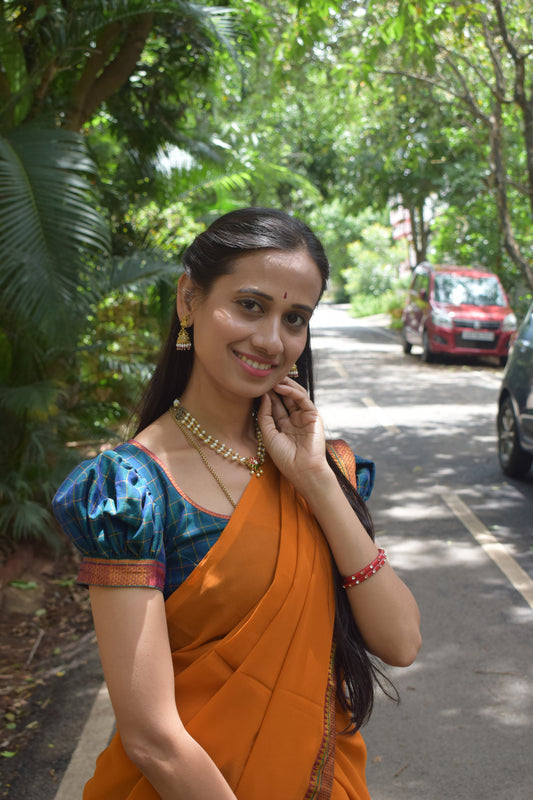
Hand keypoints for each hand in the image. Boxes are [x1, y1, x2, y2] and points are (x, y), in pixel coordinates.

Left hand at [257, 378, 329, 492]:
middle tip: (265, 377)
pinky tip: (281, 387)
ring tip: (272, 378)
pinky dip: (292, 391)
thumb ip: (265, 415)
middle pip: (284, 398)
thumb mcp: (268, 435)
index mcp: (282, 426)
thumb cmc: (285, 458)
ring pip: (294, 395)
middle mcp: (294, 419)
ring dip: (284, 385)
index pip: (274, 406)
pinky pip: (303, 399)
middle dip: (275, 387)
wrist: (303, 470)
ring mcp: (304, 417)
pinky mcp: (313, 415)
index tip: (256, 385)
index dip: (266, 395)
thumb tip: (264, 396)